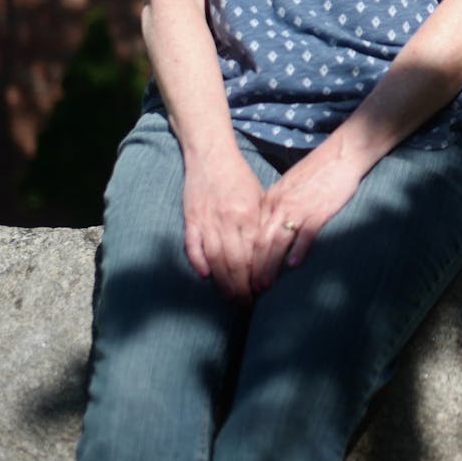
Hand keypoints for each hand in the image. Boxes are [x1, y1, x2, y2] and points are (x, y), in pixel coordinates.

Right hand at [181, 146, 264, 302]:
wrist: (211, 155)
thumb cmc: (239, 177)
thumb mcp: (259, 197)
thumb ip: (261, 224)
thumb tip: (270, 252)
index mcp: (248, 216)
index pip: (254, 255)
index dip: (257, 277)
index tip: (261, 293)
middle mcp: (228, 221)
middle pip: (234, 263)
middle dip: (241, 288)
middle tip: (246, 305)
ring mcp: (207, 220)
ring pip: (215, 259)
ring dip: (222, 282)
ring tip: (229, 298)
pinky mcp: (190, 218)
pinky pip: (192, 245)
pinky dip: (197, 261)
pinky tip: (204, 276)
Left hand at [248, 142, 368, 292]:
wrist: (340, 155)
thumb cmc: (317, 173)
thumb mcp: (289, 188)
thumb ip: (277, 208)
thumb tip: (268, 231)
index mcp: (271, 200)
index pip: (251, 234)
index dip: (245, 258)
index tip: (242, 276)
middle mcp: (280, 205)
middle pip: (260, 242)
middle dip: (253, 269)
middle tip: (249, 289)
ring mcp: (298, 208)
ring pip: (277, 241)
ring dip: (269, 266)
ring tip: (265, 286)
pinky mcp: (318, 211)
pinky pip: (304, 234)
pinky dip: (297, 250)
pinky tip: (293, 265)